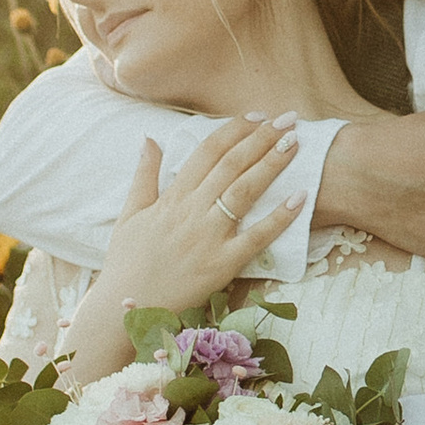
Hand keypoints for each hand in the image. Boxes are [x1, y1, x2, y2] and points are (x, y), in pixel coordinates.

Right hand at [61, 123, 298, 387]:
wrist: (123, 307)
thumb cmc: (126, 263)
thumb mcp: (129, 214)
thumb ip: (144, 176)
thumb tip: (150, 140)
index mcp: (171, 198)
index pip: (207, 152)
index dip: (233, 130)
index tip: (256, 117)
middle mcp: (191, 211)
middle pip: (231, 165)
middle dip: (261, 138)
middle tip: (288, 119)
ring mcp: (208, 237)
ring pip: (244, 191)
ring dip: (271, 164)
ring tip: (294, 143)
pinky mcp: (222, 264)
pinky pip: (256, 237)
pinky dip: (279, 217)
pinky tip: (300, 197)